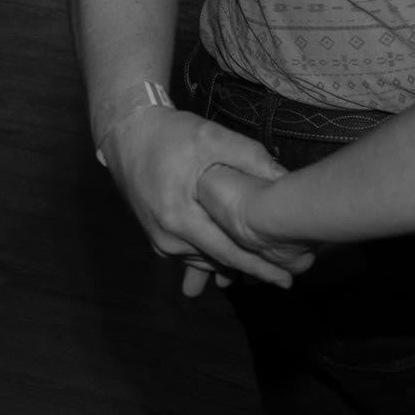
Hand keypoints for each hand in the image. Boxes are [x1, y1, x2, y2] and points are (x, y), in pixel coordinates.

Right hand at [96, 101, 306, 289]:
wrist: (126, 133)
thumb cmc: (169, 134)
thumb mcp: (212, 137)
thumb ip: (250, 158)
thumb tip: (285, 180)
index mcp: (179, 217)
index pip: (227, 252)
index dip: (259, 268)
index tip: (287, 281)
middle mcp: (166, 237)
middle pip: (218, 261)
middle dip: (252, 268)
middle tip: (288, 274)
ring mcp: (158, 240)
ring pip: (204, 260)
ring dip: (232, 264)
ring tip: (266, 270)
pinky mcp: (156, 237)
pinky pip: (190, 254)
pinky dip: (212, 258)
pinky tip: (230, 268)